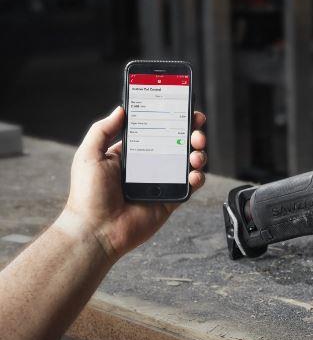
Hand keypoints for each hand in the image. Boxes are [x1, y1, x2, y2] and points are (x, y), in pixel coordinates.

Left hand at [59, 107, 206, 261]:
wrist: (96, 230)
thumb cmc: (88, 196)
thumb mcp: (89, 155)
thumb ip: (103, 129)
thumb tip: (120, 109)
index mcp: (131, 155)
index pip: (156, 131)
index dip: (171, 120)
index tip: (183, 109)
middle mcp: (148, 167)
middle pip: (177, 145)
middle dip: (191, 135)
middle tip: (196, 132)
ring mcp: (161, 184)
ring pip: (187, 164)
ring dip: (198, 154)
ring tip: (196, 154)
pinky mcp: (170, 201)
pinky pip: (190, 187)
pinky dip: (197, 178)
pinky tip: (194, 174)